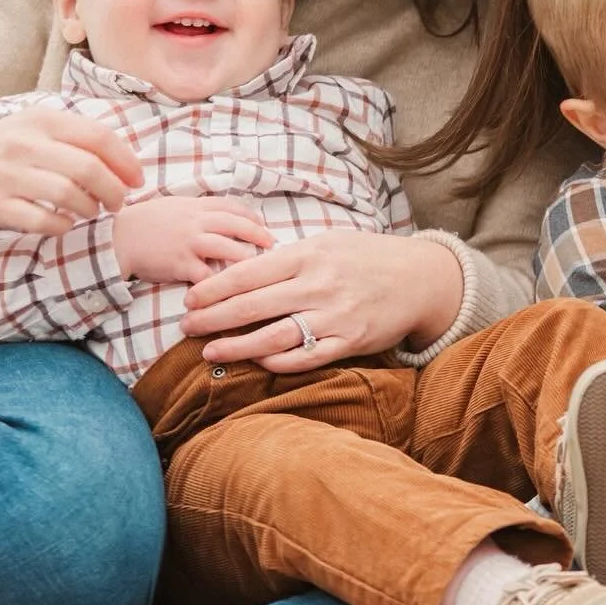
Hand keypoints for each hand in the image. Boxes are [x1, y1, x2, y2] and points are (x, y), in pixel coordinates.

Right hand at [0, 109, 142, 234]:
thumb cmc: (10, 154)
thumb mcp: (38, 132)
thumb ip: (79, 140)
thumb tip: (130, 166)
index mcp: (41, 119)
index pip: (99, 136)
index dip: (127, 161)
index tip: (138, 180)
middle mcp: (22, 143)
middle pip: (89, 168)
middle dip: (114, 190)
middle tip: (118, 202)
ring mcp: (5, 174)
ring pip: (69, 194)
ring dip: (91, 209)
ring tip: (92, 211)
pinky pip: (44, 221)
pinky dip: (63, 226)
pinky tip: (64, 223)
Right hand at [113, 196, 273, 283]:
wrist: (116, 238)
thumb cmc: (144, 223)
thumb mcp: (173, 206)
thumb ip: (197, 210)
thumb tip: (222, 214)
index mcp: (195, 207)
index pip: (232, 207)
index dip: (251, 216)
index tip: (263, 225)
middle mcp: (196, 222)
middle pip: (237, 225)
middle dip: (259, 234)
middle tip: (272, 245)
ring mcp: (189, 243)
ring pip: (228, 248)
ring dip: (247, 258)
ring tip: (259, 267)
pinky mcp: (180, 264)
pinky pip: (206, 275)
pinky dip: (219, 282)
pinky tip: (230, 289)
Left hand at [179, 230, 463, 371]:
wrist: (420, 278)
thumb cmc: (367, 258)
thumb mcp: (329, 243)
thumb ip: (289, 258)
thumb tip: (240, 273)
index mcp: (310, 255)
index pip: (249, 273)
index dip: (213, 288)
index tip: (190, 299)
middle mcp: (320, 285)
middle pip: (252, 306)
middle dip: (212, 318)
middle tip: (186, 327)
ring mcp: (335, 316)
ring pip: (273, 337)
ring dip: (236, 346)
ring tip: (209, 351)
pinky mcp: (350, 342)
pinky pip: (305, 358)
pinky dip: (276, 361)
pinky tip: (257, 360)